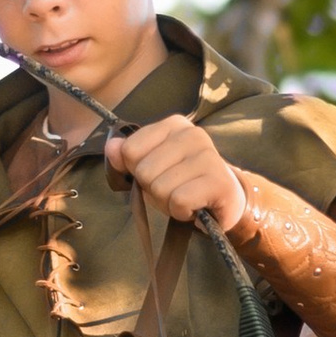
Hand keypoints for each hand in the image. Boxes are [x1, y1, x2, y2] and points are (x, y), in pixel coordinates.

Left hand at [103, 115, 246, 229]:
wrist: (224, 200)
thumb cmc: (183, 182)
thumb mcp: (151, 166)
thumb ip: (128, 156)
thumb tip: (111, 147)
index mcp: (175, 124)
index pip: (130, 150)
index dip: (136, 171)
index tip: (158, 174)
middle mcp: (194, 134)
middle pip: (144, 171)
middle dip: (153, 190)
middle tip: (174, 190)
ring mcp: (209, 156)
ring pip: (160, 188)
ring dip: (167, 203)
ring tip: (185, 199)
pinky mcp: (219, 182)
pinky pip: (179, 201)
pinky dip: (181, 212)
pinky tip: (194, 207)